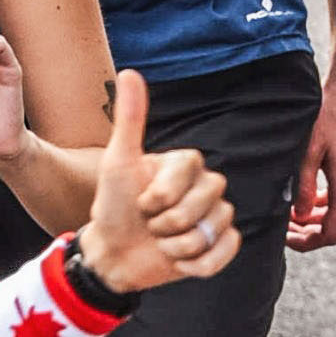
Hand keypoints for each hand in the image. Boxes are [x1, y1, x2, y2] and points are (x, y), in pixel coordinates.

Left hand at [76, 69, 238, 293]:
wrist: (111, 254)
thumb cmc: (113, 206)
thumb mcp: (118, 163)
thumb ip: (130, 119)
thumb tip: (130, 72)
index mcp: (187, 164)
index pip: (191, 171)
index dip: (160, 195)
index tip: (140, 202)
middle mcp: (207, 185)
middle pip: (207, 201)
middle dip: (167, 222)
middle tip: (149, 225)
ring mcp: (216, 216)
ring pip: (213, 229)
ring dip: (177, 246)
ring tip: (159, 242)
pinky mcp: (220, 246)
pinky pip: (224, 254)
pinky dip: (196, 264)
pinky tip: (177, 262)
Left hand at [287, 66, 335, 251]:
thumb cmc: (331, 113)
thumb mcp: (307, 152)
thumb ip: (301, 188)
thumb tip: (297, 216)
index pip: (332, 233)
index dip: (307, 242)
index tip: (284, 238)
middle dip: (309, 232)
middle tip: (283, 228)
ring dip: (316, 217)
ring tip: (290, 214)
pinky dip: (326, 202)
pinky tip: (306, 195)